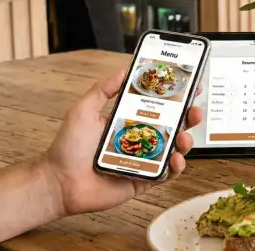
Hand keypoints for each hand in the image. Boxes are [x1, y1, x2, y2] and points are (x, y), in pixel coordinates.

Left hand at [43, 70, 202, 216]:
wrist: (59, 183)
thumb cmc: (68, 148)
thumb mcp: (83, 110)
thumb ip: (102, 89)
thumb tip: (123, 71)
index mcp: (129, 121)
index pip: (159, 106)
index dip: (176, 97)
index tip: (190, 86)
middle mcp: (140, 139)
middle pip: (173, 126)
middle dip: (189, 117)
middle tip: (195, 111)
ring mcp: (144, 160)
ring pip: (174, 149)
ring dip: (185, 142)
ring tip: (184, 139)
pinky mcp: (144, 180)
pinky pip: (167, 174)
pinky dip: (176, 167)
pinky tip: (176, 160)